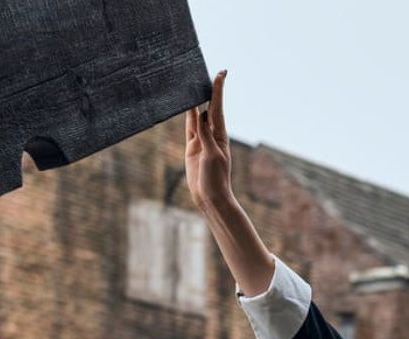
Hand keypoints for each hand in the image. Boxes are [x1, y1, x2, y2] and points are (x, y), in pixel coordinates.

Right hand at [184, 70, 232, 211]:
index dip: (219, 90)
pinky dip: (187, 116)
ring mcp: (201, 140)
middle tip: (210, 71)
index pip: (218, 107)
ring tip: (194, 84)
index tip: (222, 73)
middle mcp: (211, 134)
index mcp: (220, 135)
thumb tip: (200, 114)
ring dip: (196, 101)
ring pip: (197, 116)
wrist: (210, 197)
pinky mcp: (192, 148)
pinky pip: (189, 128)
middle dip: (210, 90)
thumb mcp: (210, 156)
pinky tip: (186, 106)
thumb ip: (205, 135)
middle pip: (209, 107)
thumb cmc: (215, 179)